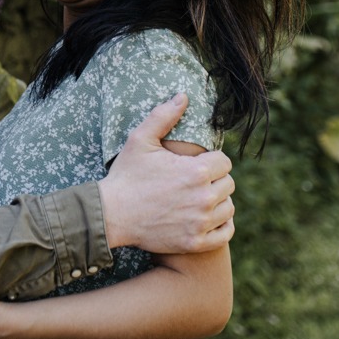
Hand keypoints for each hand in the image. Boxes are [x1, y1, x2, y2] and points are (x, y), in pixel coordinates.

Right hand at [99, 94, 234, 252]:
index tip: (198, 165)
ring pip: (229, 208)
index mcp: (196, 171)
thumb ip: (164, 116)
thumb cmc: (126, 175)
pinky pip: (225, 233)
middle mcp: (203, 197)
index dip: (212, 161)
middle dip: (215, 180)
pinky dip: (221, 226)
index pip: (224, 162)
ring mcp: (200, 223)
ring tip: (200, 199)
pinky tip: (207, 219)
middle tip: (196, 182)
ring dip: (218, 203)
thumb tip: (183, 95)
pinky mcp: (195, 242)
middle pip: (228, 184)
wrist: (110, 215)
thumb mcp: (140, 140)